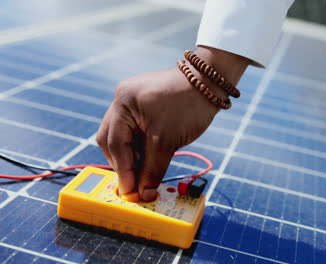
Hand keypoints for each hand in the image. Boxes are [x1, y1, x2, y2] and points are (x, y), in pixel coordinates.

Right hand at [96, 47, 249, 200]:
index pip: (115, 143)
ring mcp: (132, 100)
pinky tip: (150, 159)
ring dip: (133, 156)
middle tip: (136, 184)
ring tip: (146, 172)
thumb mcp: (168, 141)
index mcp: (123, 102)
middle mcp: (122, 99)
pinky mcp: (144, 105)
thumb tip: (143, 193)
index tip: (130, 192)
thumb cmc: (190, 105)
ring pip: (123, 137)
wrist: (210, 83)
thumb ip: (153, 169)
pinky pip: (135, 130)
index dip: (123, 171)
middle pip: (112, 139)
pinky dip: (140, 146)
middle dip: (123, 163)